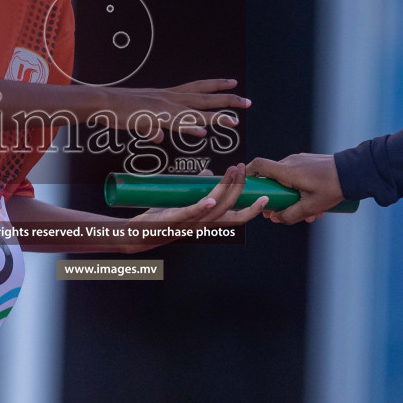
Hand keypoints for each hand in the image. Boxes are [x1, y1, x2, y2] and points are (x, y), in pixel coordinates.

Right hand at [103, 78, 249, 142]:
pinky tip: (203, 131)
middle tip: (247, 102)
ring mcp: (163, 107)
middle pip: (204, 97)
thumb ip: (151, 128)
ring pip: (195, 111)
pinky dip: (190, 127)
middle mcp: (169, 98)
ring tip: (235, 121)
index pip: (197, 88)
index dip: (216, 85)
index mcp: (167, 95)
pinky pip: (176, 123)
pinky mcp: (154, 117)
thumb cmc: (118, 109)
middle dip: (227, 100)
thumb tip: (157, 137)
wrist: (102, 102)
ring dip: (216, 116)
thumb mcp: (140, 119)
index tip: (233, 82)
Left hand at [122, 162, 267, 250]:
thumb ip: (197, 188)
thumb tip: (208, 173)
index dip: (251, 210)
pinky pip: (190, 214)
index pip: (235, 219)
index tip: (265, 197)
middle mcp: (201, 226)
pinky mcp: (173, 220)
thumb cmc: (160, 218)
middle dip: (239, 189)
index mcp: (206, 223)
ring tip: (232, 170)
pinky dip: (202, 207)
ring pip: (214, 209)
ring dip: (226, 189)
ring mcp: (188, 224)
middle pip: (229, 209)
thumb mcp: (183, 202)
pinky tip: (210, 199)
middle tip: (243, 168)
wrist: (137, 234)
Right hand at [246, 153, 343, 224]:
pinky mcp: (308, 162)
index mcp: (287, 171)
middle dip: (274, 198)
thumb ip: (291, 215)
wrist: (354, 171)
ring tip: (308, 215)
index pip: (259, 166)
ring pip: (286, 180)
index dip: (248, 174)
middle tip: (279, 213)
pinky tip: (315, 205)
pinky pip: (297, 176)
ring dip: (291, 197)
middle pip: (272, 178)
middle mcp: (290, 162)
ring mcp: (300, 160)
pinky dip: (299, 190)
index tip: (245, 186)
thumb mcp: (311, 206)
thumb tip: (276, 218)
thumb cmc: (333, 187)